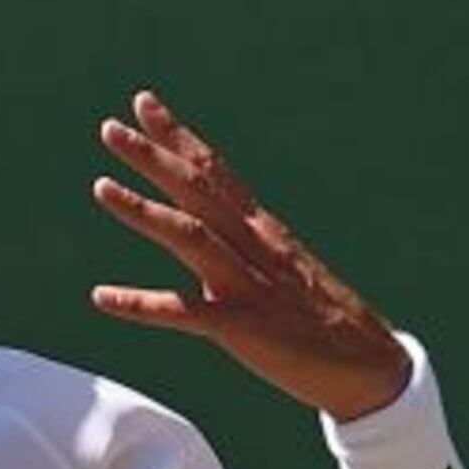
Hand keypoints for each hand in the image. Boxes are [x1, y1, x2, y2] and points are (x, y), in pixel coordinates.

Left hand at [90, 89, 411, 420]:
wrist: (367, 367)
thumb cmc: (315, 318)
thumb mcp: (275, 269)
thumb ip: (237, 245)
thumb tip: (203, 228)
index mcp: (260, 230)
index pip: (214, 172)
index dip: (178, 136)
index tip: (143, 102)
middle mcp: (253, 247)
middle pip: (198, 191)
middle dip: (154, 157)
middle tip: (110, 127)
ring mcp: (249, 285)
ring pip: (190, 237)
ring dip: (144, 210)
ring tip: (100, 186)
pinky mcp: (244, 328)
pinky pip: (186, 314)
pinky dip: (142, 304)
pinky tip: (101, 297)